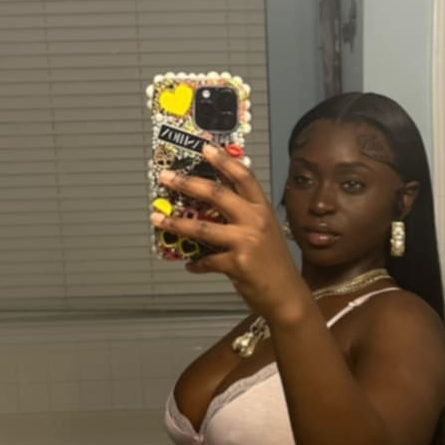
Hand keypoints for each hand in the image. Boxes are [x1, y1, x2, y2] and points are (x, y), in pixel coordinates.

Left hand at [150, 144, 305, 320]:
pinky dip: (196, 263)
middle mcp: (255, 221)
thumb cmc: (274, 265)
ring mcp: (246, 242)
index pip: (243, 177)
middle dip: (188, 183)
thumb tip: (212, 209)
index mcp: (263, 210)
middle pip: (217, 194)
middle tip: (167, 177)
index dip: (224, 161)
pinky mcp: (237, 264)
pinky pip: (207, 260)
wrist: (286, 295)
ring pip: (203, 228)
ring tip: (157, 219)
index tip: (205, 149)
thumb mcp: (265, 233)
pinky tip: (190, 264)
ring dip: (176, 223)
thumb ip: (245, 217)